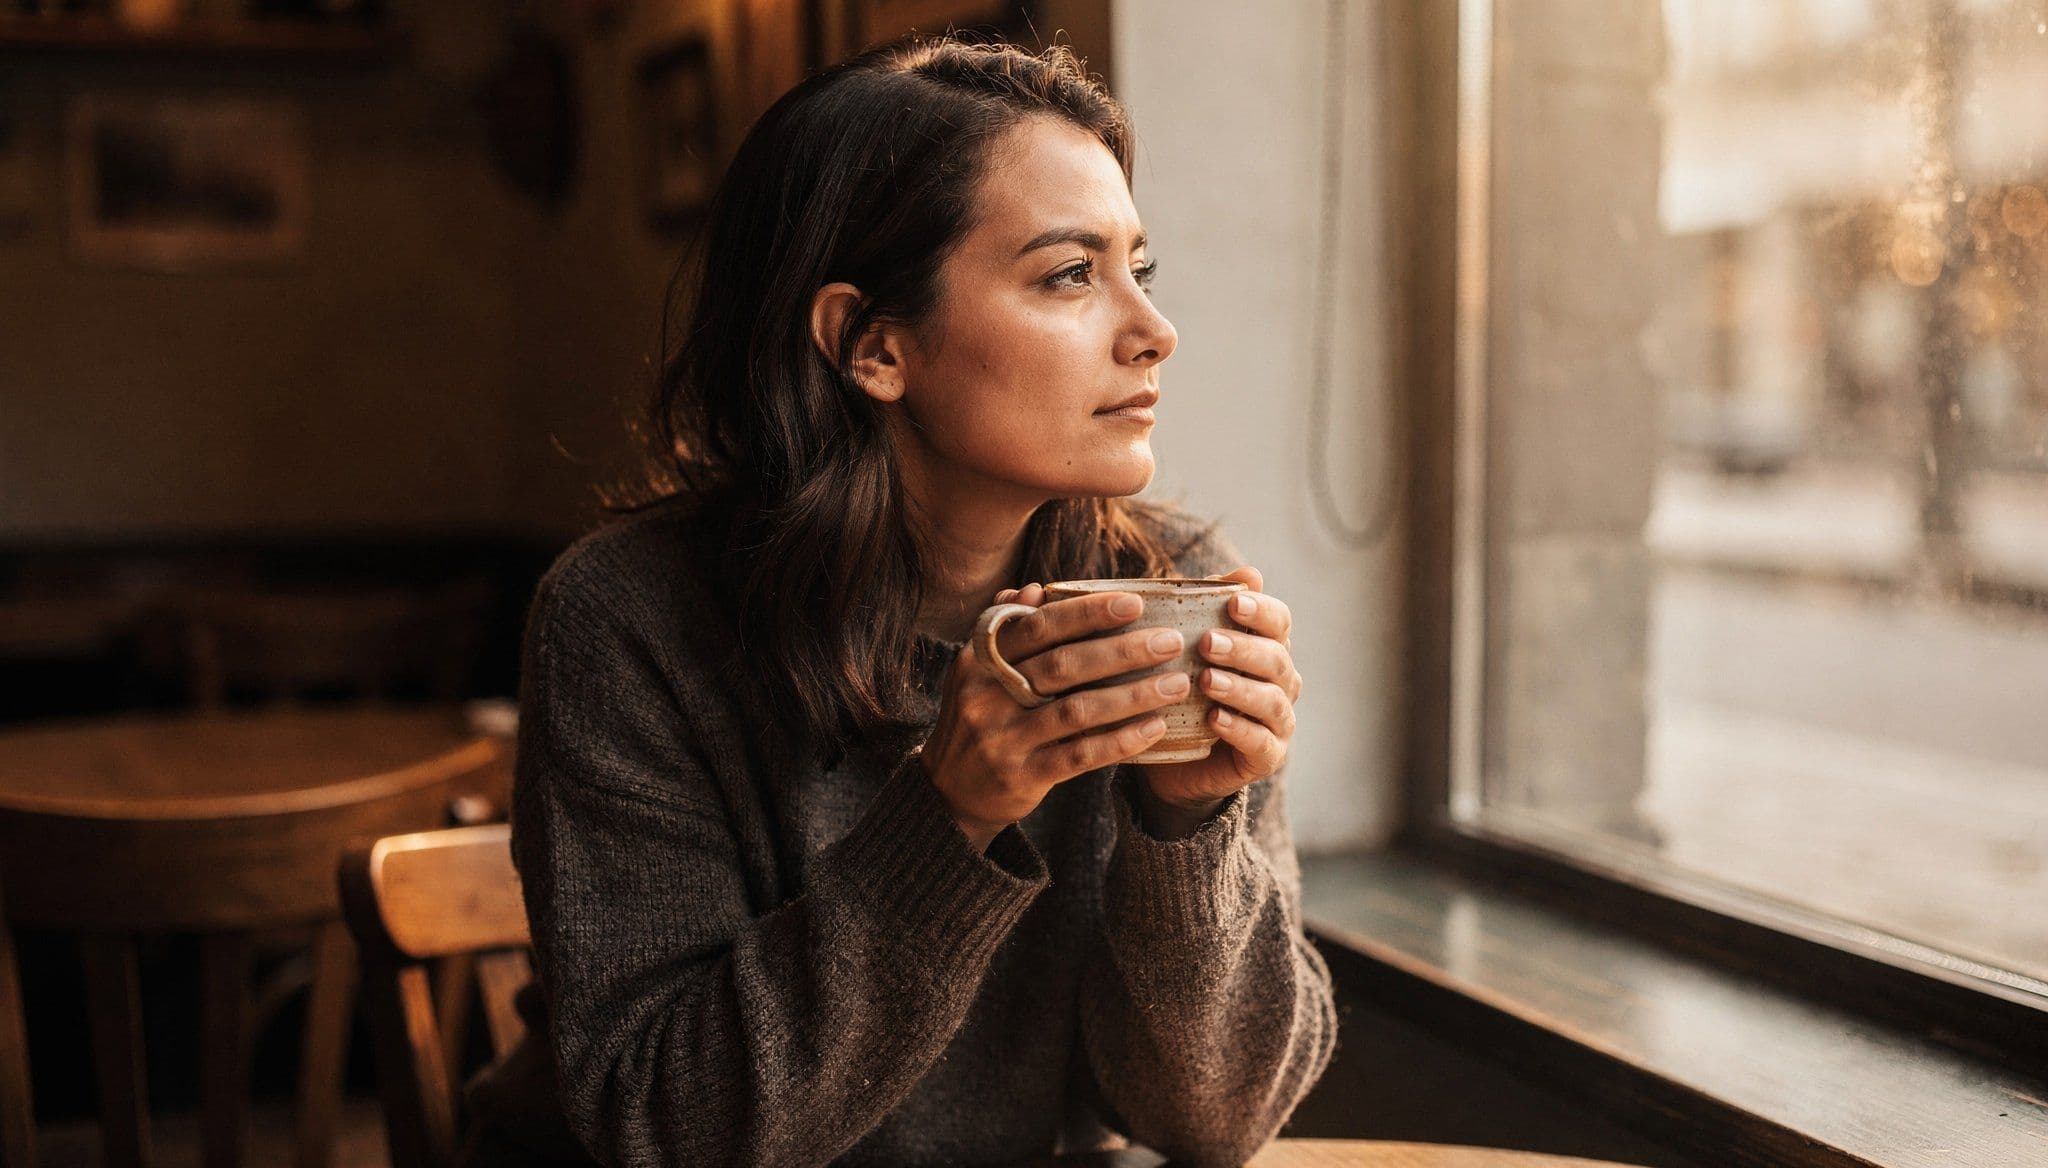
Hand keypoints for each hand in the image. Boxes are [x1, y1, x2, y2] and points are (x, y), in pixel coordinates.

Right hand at [920, 584, 1191, 851]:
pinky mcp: (1022, 776)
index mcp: (981, 660)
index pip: (1038, 626)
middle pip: (1064, 665)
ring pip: (1078, 711)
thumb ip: (1009, 630)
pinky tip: (1154, 728)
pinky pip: (1080, 756)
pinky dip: (1120, 741)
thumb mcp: (979, 671)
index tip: (1134, 602)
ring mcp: (1004, 738)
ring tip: (1176, 684)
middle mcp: (988, 695)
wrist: (949, 791)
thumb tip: (1038, 589)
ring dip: (1133, 696)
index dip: (1087, 612)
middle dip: (1123, 650)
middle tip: (1169, 641)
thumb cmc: (979, 717)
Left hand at [1131, 566, 1300, 837]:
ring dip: (1240, 689)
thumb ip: (1207, 608)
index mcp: (1266, 647)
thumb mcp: (1184, 645)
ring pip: (1272, 701)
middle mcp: (1281, 682)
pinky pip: (1261, 743)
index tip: (1232, 602)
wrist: (1169, 755)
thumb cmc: (1180, 689)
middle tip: (1207, 643)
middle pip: (1276, 659)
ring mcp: (1278, 722)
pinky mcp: (1266, 757)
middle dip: (1244, 649)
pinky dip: (1240, 729)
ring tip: (1207, 681)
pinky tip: (1214, 719)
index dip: (1261, 611)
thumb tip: (1249, 572)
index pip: (1279, 621)